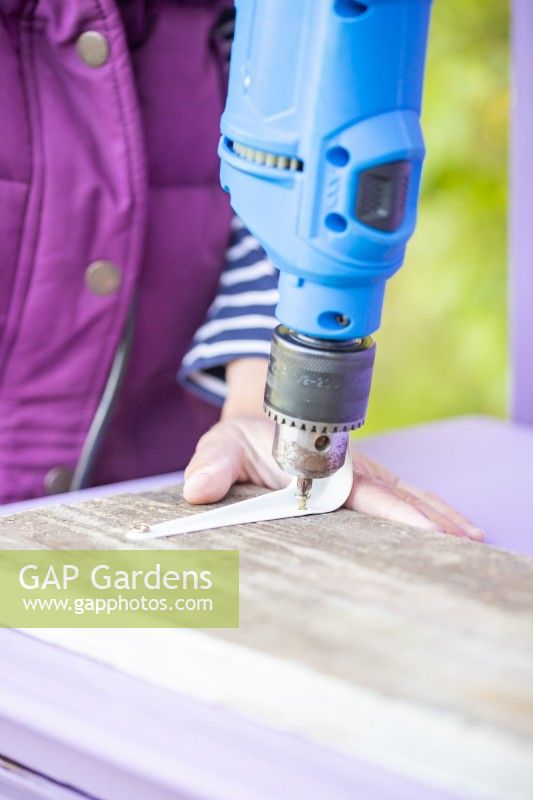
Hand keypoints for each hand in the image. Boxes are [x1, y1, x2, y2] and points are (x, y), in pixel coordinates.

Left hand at [183, 416, 483, 540]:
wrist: (255, 427)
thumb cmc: (243, 440)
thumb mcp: (221, 445)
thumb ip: (212, 464)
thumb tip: (199, 489)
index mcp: (320, 460)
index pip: (363, 490)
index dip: (395, 509)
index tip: (423, 527)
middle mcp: (347, 469)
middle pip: (396, 494)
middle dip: (430, 517)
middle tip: (465, 541)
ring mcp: (357, 478)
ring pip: (404, 496)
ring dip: (436, 516)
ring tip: (471, 539)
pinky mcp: (359, 487)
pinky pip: (398, 499)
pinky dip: (425, 512)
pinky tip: (449, 529)